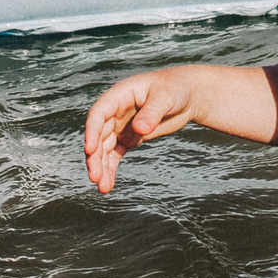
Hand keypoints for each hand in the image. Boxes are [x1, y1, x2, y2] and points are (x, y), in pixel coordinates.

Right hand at [81, 68, 200, 192]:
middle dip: (95, 156)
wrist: (187, 94)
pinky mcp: (128, 137)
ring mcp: (120, 125)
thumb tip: (139, 129)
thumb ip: (152, 112)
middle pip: (99, 134)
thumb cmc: (175, 89)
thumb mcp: (166, 98)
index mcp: (120, 95)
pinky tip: (108, 185)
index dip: (92, 131)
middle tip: (95, 177)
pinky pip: (115, 154)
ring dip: (101, 166)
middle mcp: (115, 111)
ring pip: (104, 148)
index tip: (90, 150)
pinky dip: (111, 168)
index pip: (99, 113)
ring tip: (103, 188)